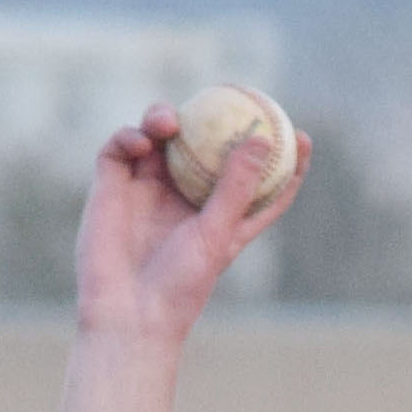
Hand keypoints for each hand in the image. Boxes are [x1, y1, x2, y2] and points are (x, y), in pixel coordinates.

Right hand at [73, 103, 297, 347]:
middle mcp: (183, 197)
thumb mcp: (216, 235)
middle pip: (202, 146)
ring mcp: (146, 189)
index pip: (255, 180)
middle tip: (223, 96)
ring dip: (164, 118)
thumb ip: (237, 186)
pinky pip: (121, 148)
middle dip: (212, 120)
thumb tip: (263, 139)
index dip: (280, 157)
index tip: (299, 133)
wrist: (125, 314)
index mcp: (218, 214)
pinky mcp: (112, 187)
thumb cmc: (180, 285)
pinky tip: (140, 143)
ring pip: (159, 138)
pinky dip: (130, 137)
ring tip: (168, 122)